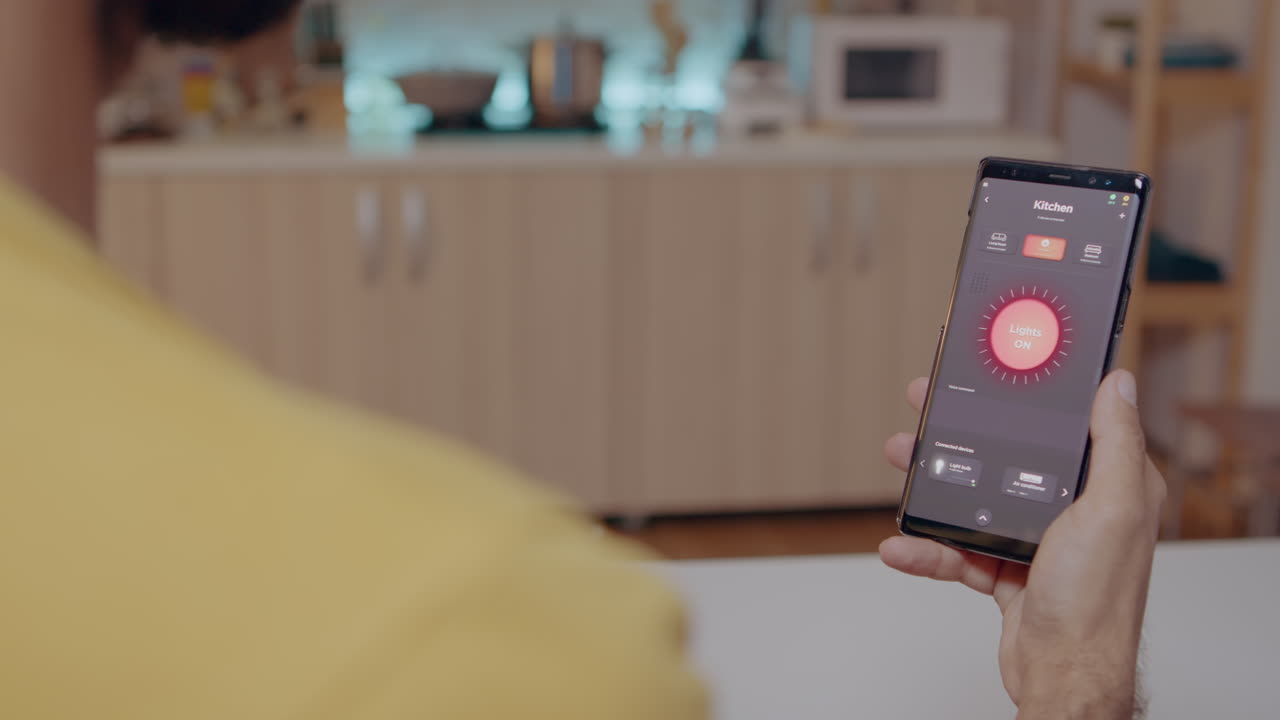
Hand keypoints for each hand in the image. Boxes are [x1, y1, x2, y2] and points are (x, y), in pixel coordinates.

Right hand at [880, 371, 1165, 718]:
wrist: (1063, 675)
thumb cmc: (1097, 603)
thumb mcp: (1111, 510)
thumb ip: (1115, 444)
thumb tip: (1119, 384)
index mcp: (1108, 488)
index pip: (1069, 426)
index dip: (1032, 399)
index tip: (995, 375)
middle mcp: (1075, 512)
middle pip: (1011, 458)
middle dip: (964, 437)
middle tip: (927, 411)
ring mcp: (1038, 542)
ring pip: (977, 500)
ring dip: (935, 485)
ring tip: (903, 464)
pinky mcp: (1006, 571)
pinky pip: (958, 550)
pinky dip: (926, 549)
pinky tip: (901, 544)